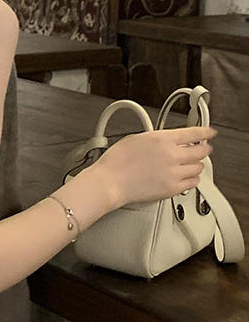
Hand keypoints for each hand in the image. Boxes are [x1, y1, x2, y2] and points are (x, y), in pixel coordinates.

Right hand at [93, 125, 217, 207]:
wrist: (110, 182)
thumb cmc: (116, 161)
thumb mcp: (136, 138)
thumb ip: (157, 139)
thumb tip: (167, 141)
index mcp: (162, 139)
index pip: (193, 133)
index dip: (205, 132)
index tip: (210, 133)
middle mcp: (172, 155)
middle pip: (201, 152)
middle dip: (204, 149)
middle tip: (204, 149)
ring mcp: (174, 173)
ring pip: (198, 167)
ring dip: (196, 164)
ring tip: (191, 164)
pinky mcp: (173, 189)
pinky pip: (193, 183)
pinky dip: (192, 179)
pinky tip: (186, 177)